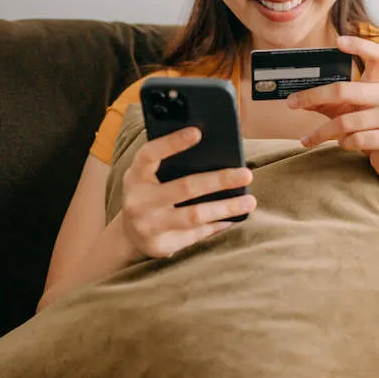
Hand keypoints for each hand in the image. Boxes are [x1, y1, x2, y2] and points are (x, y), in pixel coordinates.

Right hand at [117, 126, 255, 258]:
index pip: (150, 155)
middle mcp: (138, 201)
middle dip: (219, 180)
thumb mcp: (149, 177)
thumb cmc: (149, 194)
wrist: (128, 234)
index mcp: (135, 175)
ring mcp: (148, 225)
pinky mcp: (160, 245)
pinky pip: (196, 234)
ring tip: (250, 201)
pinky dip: (218, 224)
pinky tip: (234, 217)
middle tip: (246, 173)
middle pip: (184, 187)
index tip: (198, 132)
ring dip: (226, 207)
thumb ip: (170, 164)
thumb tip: (217, 150)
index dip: (172, 142)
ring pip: (194, 215)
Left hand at [289, 35, 378, 180]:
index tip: (337, 41)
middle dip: (313, 96)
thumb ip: (329, 103)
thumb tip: (296, 99)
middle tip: (291, 103)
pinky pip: (356, 140)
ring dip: (322, 132)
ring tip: (310, 139)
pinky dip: (342, 144)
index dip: (359, 45)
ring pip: (346, 121)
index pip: (377, 55)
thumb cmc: (371, 130)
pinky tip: (341, 145)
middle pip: (344, 89)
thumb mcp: (350, 112)